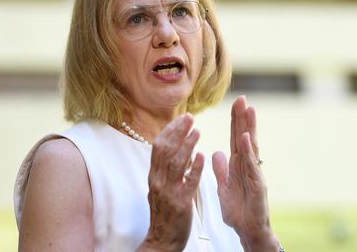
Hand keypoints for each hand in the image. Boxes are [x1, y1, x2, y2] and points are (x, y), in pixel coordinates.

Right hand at [138, 114, 204, 251]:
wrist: (162, 241)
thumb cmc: (164, 214)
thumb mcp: (160, 188)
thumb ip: (166, 170)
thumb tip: (175, 149)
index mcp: (154, 176)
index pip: (158, 147)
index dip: (170, 130)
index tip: (182, 119)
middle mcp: (158, 181)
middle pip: (165, 150)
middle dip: (178, 132)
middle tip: (191, 118)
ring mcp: (168, 192)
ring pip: (176, 163)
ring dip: (187, 145)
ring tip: (198, 131)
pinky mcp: (181, 204)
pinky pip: (188, 182)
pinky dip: (194, 168)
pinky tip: (202, 156)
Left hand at [212, 96, 278, 251]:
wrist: (249, 231)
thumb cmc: (239, 211)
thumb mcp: (224, 187)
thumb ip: (221, 170)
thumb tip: (216, 153)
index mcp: (238, 165)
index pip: (236, 138)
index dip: (235, 121)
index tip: (235, 103)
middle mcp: (248, 166)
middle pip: (244, 137)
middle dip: (243, 118)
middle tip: (241, 98)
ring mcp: (254, 174)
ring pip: (250, 147)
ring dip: (249, 127)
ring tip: (249, 109)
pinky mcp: (257, 185)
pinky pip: (251, 165)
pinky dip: (248, 151)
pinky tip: (245, 137)